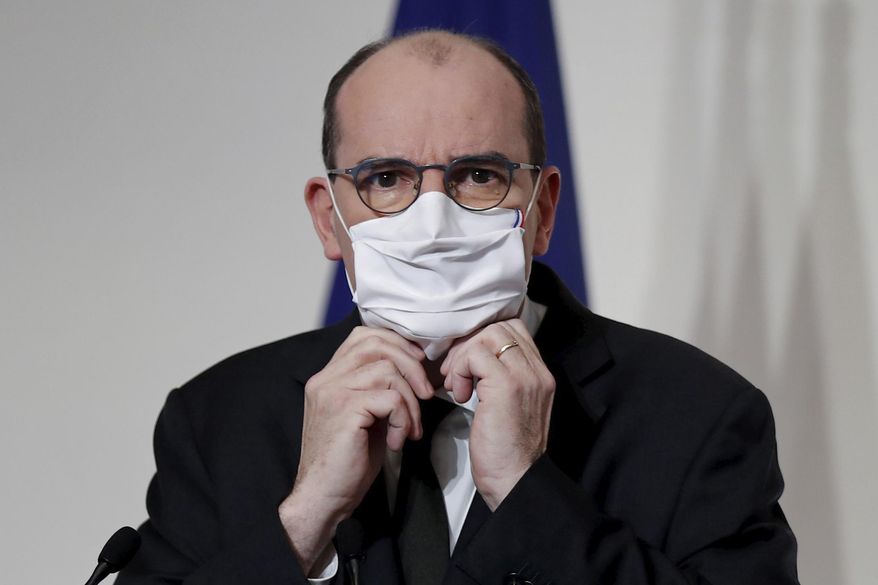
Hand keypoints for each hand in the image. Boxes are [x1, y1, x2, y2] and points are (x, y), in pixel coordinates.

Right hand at [278, 327, 432, 573]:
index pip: (364, 335)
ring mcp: (332, 392)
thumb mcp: (363, 415)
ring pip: (389, 371)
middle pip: (378, 344)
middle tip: (426, 395)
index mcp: (328, 376)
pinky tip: (398, 440)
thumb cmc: (347, 461)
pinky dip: (404, 418)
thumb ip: (377, 387)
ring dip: (410, 401)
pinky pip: (391, 398)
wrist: (323, 498)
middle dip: (412, 366)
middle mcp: (326, 378)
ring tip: (410, 428)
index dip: (397, 345)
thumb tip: (415, 367)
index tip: (417, 367)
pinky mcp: (344, 410)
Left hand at [440, 319, 554, 510]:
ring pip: (487, 336)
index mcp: (540, 374)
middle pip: (499, 326)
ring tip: (456, 385)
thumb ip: (500, 380)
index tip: (465, 364)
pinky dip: (460, 369)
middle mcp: (538, 371)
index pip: (513, 329)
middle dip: (468, 344)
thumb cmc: (505, 451)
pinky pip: (476, 355)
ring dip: (462, 357)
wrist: (515, 482)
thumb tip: (471, 359)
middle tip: (454, 373)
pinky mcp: (506, 387)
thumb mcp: (508, 408)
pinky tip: (460, 394)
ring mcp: (524, 377)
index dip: (482, 338)